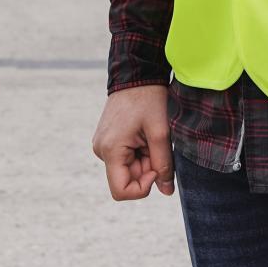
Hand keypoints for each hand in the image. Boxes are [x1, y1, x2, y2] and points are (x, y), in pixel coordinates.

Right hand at [91, 84, 173, 199]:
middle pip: (126, 179)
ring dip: (144, 160)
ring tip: (149, 137)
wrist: (136, 75)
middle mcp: (101, 150)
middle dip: (147, 169)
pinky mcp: (107, 140)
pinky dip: (138, 153)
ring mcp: (102, 145)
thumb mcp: (161, 132)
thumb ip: (163, 165)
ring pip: (127, 170)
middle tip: (156, 145)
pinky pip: (124, 159)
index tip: (155, 166)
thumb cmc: (148, 99)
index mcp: (110, 150)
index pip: (121, 191)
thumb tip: (166, 191)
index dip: (143, 187)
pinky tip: (143, 135)